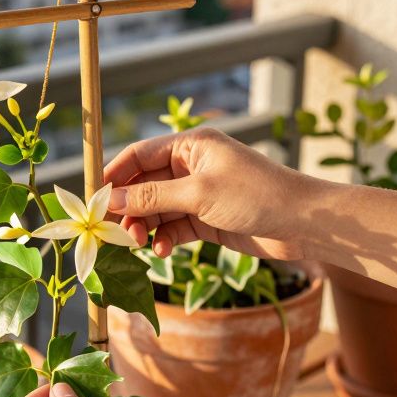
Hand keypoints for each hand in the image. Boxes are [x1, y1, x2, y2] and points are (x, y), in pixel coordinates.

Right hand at [104, 127, 321, 259]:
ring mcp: (199, 194)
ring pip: (157, 209)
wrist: (304, 224)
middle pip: (144, 184)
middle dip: (128, 207)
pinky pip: (174, 228)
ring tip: (138, 244)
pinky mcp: (207, 219)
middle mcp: (192, 166)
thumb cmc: (256, 195)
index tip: (93, 199)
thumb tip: (111, 200)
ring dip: (144, 226)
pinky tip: (163, 251)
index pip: (139, 155)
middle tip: (115, 232)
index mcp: (191, 145)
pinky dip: (165, 239)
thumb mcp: (199, 193)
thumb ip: (153, 196)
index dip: (114, 175)